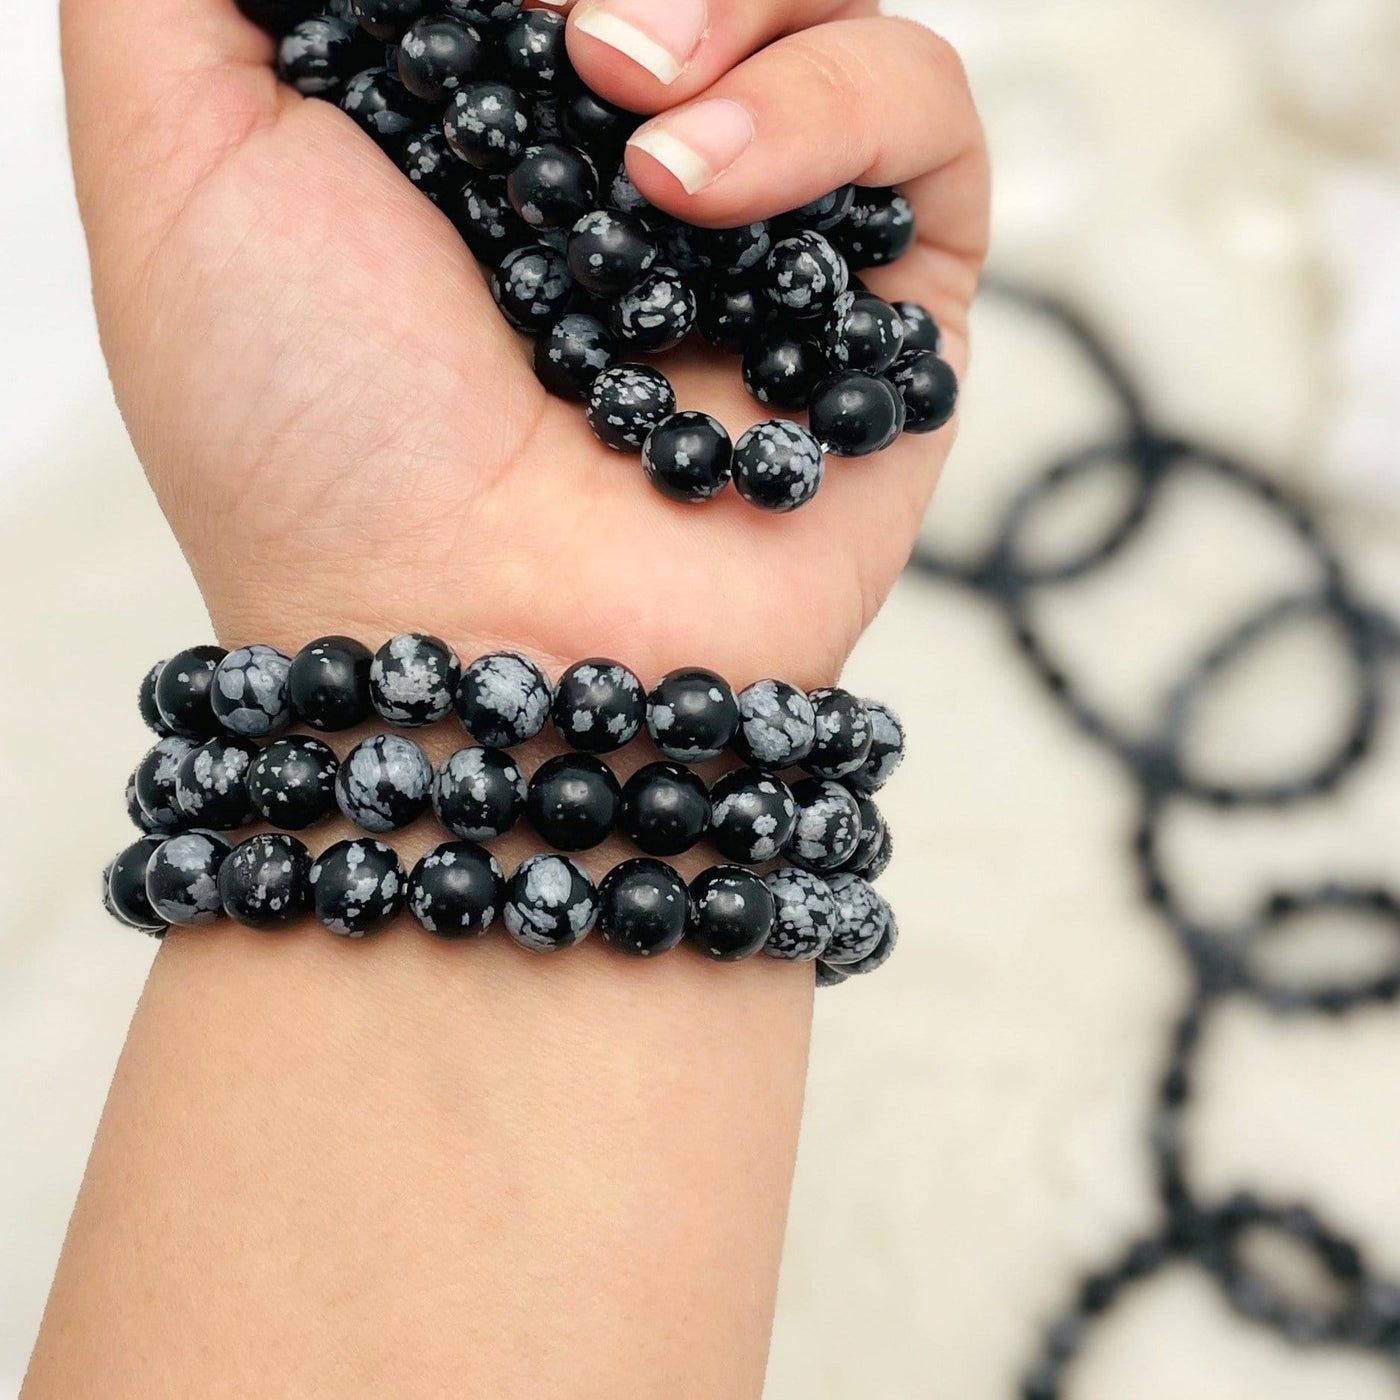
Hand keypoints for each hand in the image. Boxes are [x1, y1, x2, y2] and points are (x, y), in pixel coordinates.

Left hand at [62, 0, 987, 682]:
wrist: (464, 641)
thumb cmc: (310, 439)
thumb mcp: (173, 157)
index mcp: (493, 121)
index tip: (483, 12)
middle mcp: (637, 173)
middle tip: (569, 48)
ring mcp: (770, 238)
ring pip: (829, 8)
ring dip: (741, 10)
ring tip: (630, 117)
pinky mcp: (885, 308)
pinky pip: (927, 117)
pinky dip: (832, 105)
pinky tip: (700, 190)